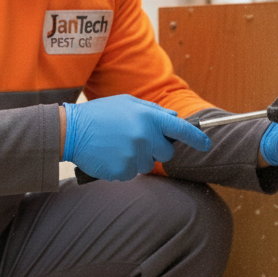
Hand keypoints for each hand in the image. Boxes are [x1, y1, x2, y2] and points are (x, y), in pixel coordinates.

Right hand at [63, 95, 210, 181]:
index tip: (206, 145)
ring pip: (148, 164)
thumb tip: (175, 118)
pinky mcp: (124, 171)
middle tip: (136, 140)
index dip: (197, 139)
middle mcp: (145, 136)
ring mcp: (135, 155)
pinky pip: (132, 173)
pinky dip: (123, 167)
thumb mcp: (128, 103)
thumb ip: (153, 111)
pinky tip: (110, 154)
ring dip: (137, 158)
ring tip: (117, 145)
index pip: (182, 130)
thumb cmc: (101, 114)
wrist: (71, 131)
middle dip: (156, 148)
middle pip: (166, 153)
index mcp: (149, 117)